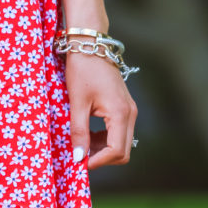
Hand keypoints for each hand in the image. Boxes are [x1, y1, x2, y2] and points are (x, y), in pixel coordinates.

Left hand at [64, 52, 137, 169]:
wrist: (90, 44)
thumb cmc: (82, 70)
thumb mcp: (77, 102)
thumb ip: (79, 131)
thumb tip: (78, 157)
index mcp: (120, 113)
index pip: (116, 151)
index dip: (98, 161)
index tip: (80, 163)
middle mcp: (130, 113)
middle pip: (123, 151)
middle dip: (102, 157)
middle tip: (80, 155)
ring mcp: (130, 109)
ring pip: (122, 142)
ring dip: (103, 149)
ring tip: (81, 144)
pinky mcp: (125, 106)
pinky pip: (120, 131)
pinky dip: (106, 138)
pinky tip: (89, 133)